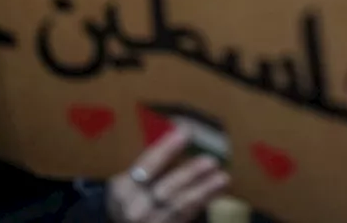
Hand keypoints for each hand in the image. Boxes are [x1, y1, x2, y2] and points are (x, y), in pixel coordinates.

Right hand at [106, 127, 229, 222]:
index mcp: (124, 188)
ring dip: (203, 191)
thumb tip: (179, 135)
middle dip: (189, 175)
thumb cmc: (127, 196)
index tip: (184, 133)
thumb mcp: (127, 179)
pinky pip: (186, 217)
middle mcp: (136, 208)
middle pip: (165, 190)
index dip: (166, 149)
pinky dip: (204, 203)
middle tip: (211, 161)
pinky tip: (217, 191)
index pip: (146, 166)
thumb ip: (148, 164)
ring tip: (222, 178)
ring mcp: (151, 222)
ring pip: (180, 207)